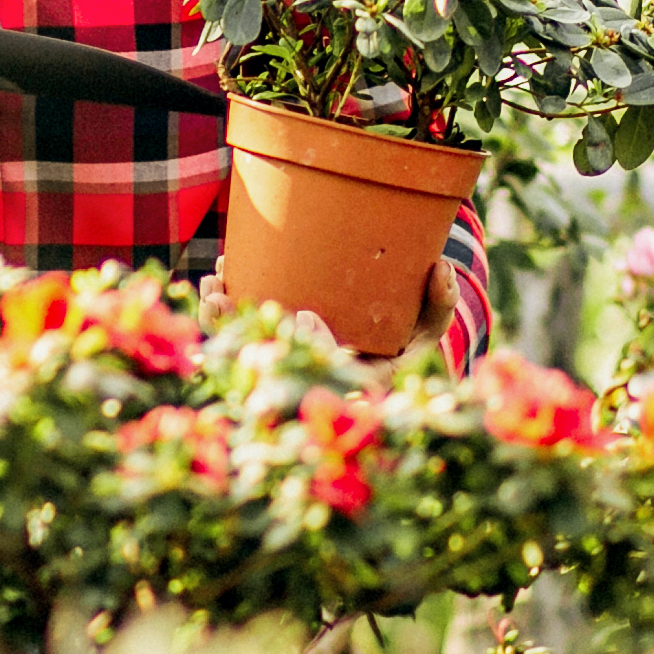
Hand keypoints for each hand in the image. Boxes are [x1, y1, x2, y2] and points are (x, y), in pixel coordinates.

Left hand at [193, 258, 453, 362]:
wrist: (380, 362)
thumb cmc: (405, 343)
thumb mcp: (428, 328)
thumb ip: (439, 302)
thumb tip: (441, 268)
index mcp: (353, 384)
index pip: (331, 373)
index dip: (316, 347)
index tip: (305, 315)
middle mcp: (315, 385)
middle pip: (275, 365)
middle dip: (245, 331)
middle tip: (225, 296)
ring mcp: (290, 374)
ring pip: (248, 356)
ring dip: (223, 324)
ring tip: (212, 286)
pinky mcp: (272, 359)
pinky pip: (239, 346)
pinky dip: (222, 320)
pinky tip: (212, 288)